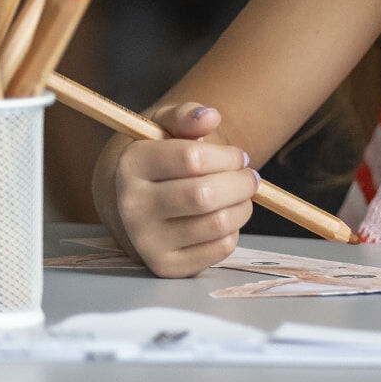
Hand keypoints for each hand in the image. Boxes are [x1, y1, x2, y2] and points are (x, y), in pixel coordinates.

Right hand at [101, 103, 258, 277]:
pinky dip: (234, 230)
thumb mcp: (165, 126)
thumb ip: (187, 115)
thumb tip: (210, 116)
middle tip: (249, 177)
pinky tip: (223, 217)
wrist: (133, 200)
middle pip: (206, 195)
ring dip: (243, 206)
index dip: (228, 156)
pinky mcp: (166, 266)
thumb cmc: (159, 157)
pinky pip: (221, 248)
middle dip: (242, 183)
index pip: (193, 158)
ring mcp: (146, 241)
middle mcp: (132, 206)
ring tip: (239, 195)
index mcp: (131, 166)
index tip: (238, 157)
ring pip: (218, 223)